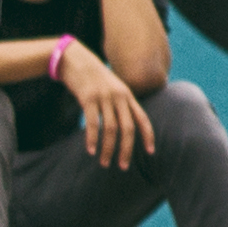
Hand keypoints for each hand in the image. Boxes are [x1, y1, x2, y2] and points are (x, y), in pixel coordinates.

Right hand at [52, 38, 150, 170]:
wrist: (76, 59)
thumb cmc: (94, 78)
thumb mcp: (113, 88)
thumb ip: (121, 103)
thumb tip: (125, 126)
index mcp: (128, 96)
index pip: (143, 119)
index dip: (148, 136)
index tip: (151, 152)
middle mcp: (119, 97)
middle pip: (128, 128)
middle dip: (127, 149)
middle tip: (123, 166)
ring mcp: (104, 97)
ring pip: (110, 129)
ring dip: (108, 149)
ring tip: (105, 163)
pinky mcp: (88, 98)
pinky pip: (92, 123)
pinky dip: (92, 139)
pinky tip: (91, 151)